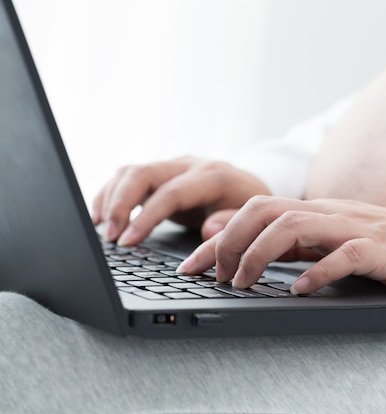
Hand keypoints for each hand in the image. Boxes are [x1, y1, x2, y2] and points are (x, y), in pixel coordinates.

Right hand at [92, 156, 269, 245]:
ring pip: (131, 172)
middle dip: (119, 204)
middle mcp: (188, 165)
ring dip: (110, 198)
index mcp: (212, 176)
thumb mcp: (251, 218)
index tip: (127, 241)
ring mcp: (172, 166)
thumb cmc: (250, 206)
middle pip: (143, 173)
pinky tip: (99, 215)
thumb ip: (231, 224)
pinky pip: (128, 177)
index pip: (171, 193)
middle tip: (109, 237)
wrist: (251, 186)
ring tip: (100, 229)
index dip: (146, 217)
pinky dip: (110, 194)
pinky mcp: (161, 174)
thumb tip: (208, 229)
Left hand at [178, 196, 385, 293]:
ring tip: (243, 281)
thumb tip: (251, 250)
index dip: (218, 238)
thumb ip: (297, 242)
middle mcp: (330, 213)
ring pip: (295, 226)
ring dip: (260, 254)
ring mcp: (356, 227)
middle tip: (213, 276)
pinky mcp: (381, 248)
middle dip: (229, 241)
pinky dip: (318, 272)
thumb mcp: (337, 241)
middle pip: (264, 211)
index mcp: (318, 212)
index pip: (255, 213)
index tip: (191, 266)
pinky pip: (344, 255)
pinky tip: (300, 291)